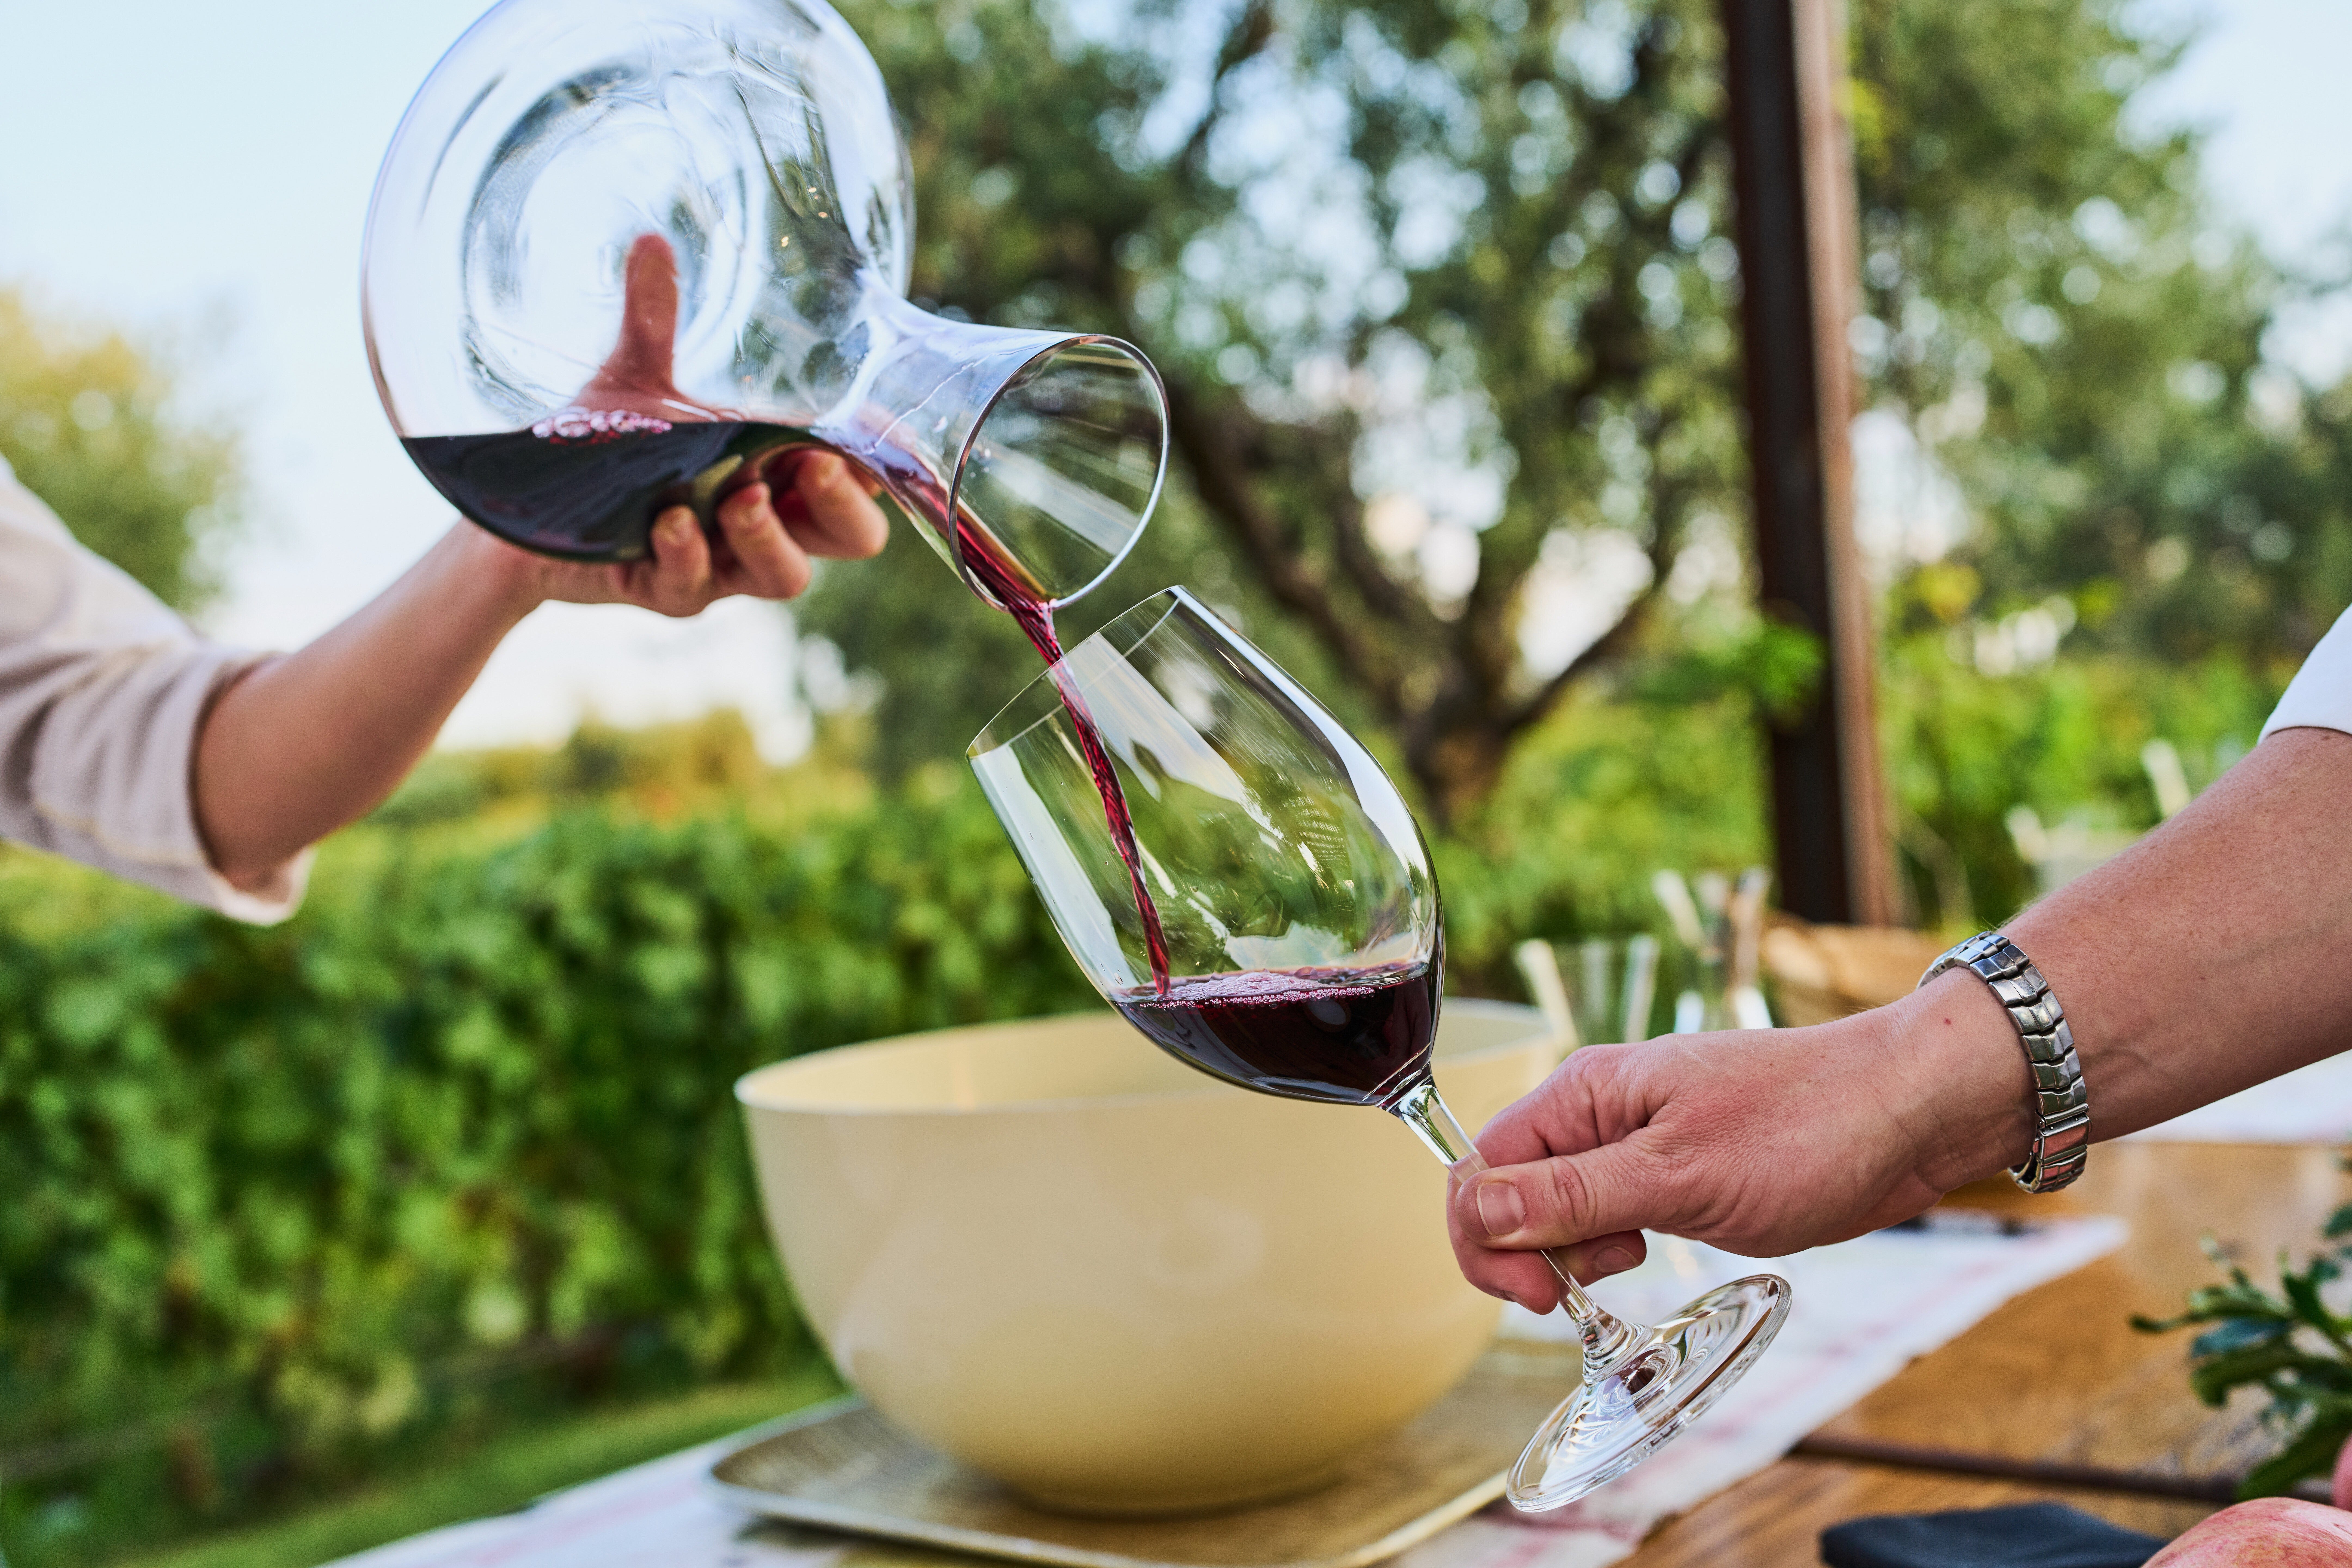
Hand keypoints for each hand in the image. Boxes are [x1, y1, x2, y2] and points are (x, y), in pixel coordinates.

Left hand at [483, 233, 887, 615]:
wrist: (525, 511)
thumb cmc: (605, 443)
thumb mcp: (633, 378)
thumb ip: (652, 319)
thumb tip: (651, 239)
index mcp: (783, 471)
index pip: (860, 477)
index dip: (883, 465)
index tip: (885, 432)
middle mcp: (769, 522)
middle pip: (851, 538)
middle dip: (842, 509)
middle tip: (817, 467)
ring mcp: (725, 564)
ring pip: (787, 576)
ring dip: (768, 537)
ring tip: (739, 496)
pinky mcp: (672, 591)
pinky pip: (698, 587)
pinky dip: (689, 555)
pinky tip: (669, 522)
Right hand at [1445, 977, 2032, 1311]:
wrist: (1907, 1112)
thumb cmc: (1805, 1127)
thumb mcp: (1677, 1175)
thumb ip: (1572, 1196)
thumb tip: (1479, 1212)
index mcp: (1584, 1093)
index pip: (1481, 1168)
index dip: (1488, 1239)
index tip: (1541, 1295)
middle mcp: (1598, 1112)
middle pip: (1510, 1191)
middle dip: (1531, 1252)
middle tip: (1590, 1289)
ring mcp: (1635, 1141)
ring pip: (1557, 1209)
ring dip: (1575, 1253)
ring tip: (1636, 1259)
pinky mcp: (1671, 1170)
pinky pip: (1607, 1214)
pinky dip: (1614, 1245)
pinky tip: (1653, 1248)